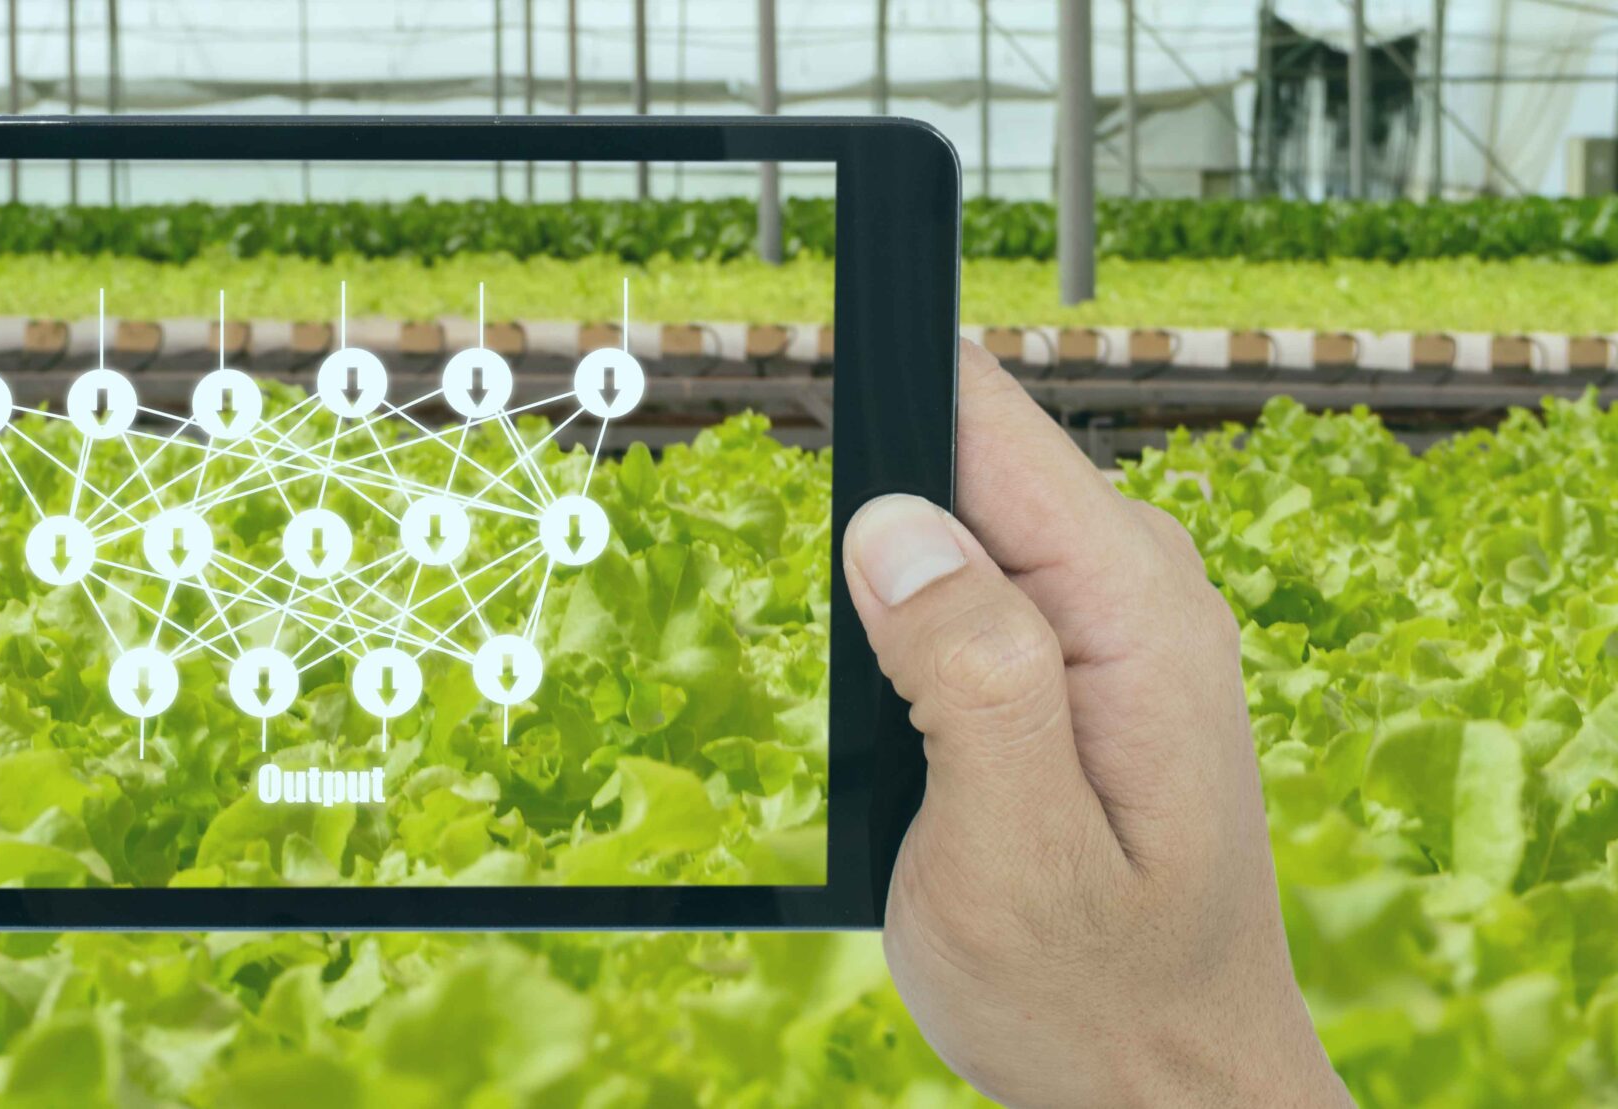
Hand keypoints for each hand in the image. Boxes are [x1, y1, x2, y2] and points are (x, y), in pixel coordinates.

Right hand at [851, 344, 1349, 1107]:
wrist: (1165, 1089)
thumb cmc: (1091, 996)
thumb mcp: (1010, 855)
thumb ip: (970, 678)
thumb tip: (898, 525)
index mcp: (1132, 613)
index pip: (991, 425)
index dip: (885, 419)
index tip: (807, 443)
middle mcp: (1140, 589)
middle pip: (965, 467)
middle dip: (877, 533)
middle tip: (867, 691)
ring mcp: (1119, 622)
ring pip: (958, 533)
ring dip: (891, 604)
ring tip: (897, 738)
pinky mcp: (1086, 662)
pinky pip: (977, 593)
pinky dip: (917, 643)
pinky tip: (919, 739)